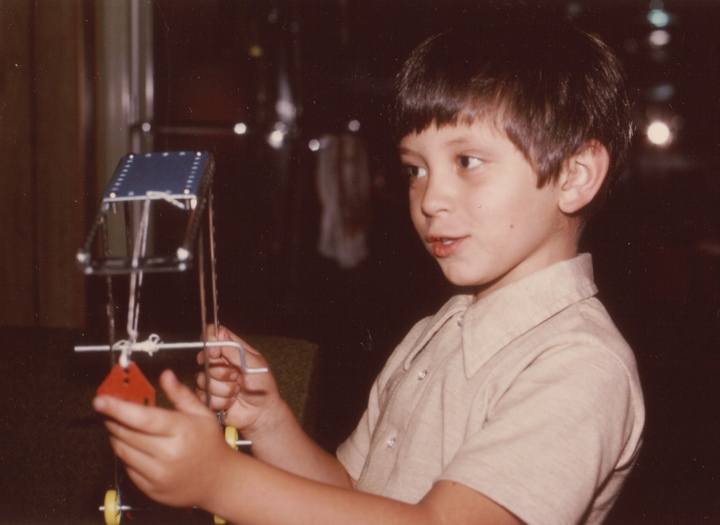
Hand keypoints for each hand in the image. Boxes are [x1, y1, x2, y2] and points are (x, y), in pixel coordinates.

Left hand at [93, 369, 232, 508]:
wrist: (218, 480)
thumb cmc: (210, 444)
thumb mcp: (202, 414)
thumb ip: (180, 394)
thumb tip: (165, 376)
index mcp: (182, 430)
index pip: (142, 418)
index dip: (118, 408)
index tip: (100, 400)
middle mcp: (168, 454)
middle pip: (127, 434)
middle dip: (113, 419)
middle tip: (108, 409)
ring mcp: (158, 474)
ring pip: (123, 451)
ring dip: (116, 436)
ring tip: (121, 426)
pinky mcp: (151, 489)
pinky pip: (127, 468)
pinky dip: (126, 455)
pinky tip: (135, 446)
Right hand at [196, 325, 283, 438]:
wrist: (262, 411)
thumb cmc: (262, 385)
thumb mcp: (253, 363)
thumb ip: (235, 350)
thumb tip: (221, 333)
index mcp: (230, 349)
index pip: (211, 335)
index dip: (209, 342)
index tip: (216, 353)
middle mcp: (218, 362)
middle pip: (204, 358)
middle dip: (221, 371)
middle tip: (237, 376)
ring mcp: (211, 379)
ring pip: (203, 379)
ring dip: (224, 388)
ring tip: (237, 390)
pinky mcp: (207, 396)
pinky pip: (203, 396)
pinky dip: (220, 400)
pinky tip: (231, 401)